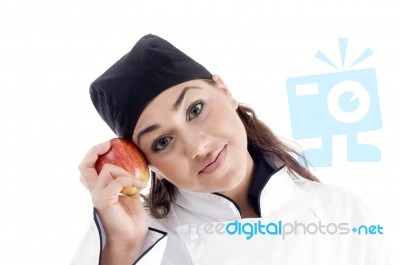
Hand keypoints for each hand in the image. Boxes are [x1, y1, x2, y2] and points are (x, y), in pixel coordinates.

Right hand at [79, 141, 147, 261]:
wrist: (131, 238)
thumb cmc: (131, 219)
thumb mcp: (129, 194)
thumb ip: (126, 182)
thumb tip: (135, 168)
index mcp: (98, 189)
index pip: (86, 168)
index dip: (94, 154)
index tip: (109, 145)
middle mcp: (94, 192)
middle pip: (84, 166)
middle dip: (95, 151)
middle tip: (109, 144)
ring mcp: (97, 196)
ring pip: (107, 170)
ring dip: (126, 171)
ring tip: (138, 182)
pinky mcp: (104, 201)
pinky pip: (118, 181)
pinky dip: (131, 180)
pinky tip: (141, 187)